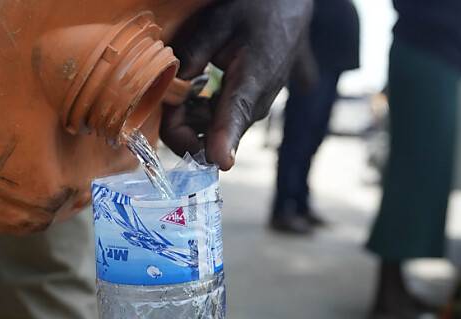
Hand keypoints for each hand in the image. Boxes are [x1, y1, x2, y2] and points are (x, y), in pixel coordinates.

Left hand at [161, 0, 313, 168]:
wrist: (289, 9)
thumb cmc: (253, 10)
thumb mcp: (217, 23)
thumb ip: (192, 56)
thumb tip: (171, 94)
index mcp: (253, 80)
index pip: (234, 118)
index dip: (223, 143)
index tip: (220, 161)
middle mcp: (255, 105)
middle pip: (209, 135)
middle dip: (180, 121)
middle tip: (172, 90)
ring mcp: (253, 112)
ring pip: (209, 133)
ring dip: (188, 117)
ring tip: (189, 82)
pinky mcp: (248, 112)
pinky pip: (216, 125)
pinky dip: (199, 113)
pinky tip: (198, 89)